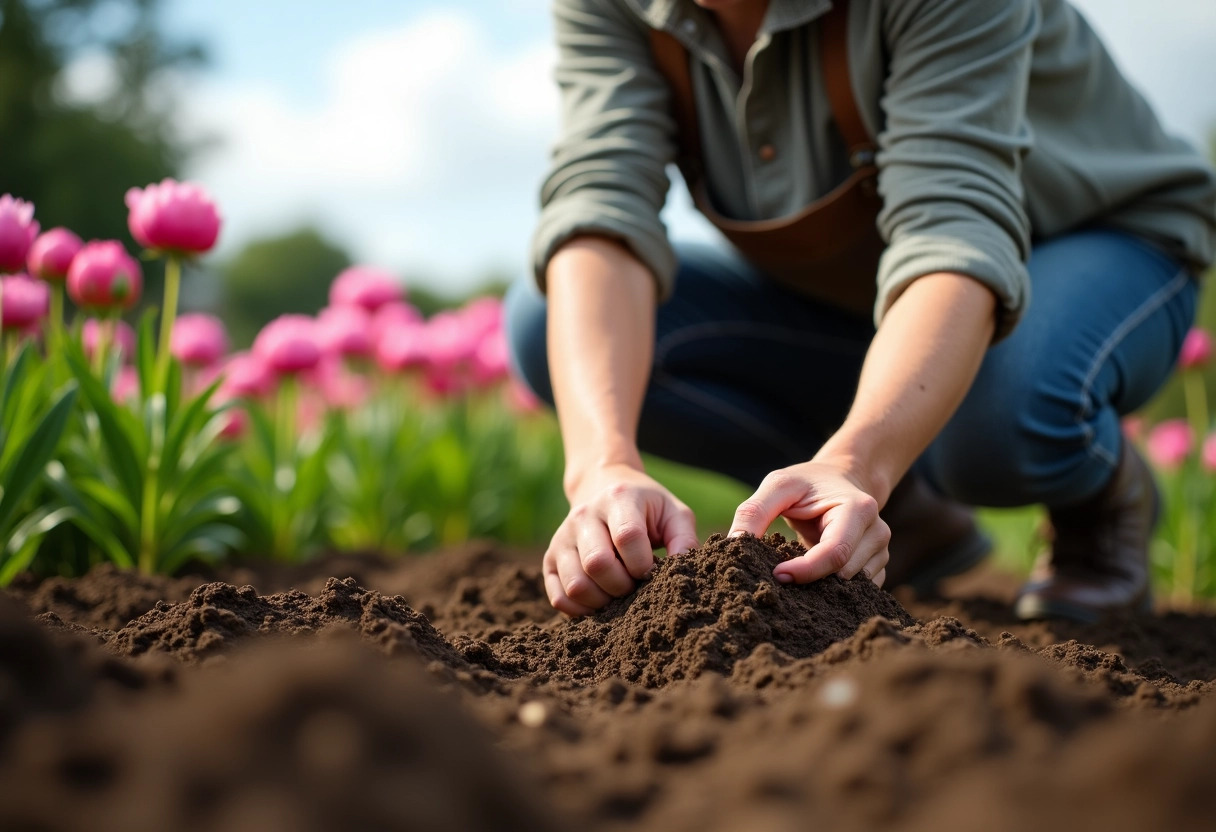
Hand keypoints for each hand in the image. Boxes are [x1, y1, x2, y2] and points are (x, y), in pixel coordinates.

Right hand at [543, 464, 699, 616]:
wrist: (603, 487)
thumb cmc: (646, 507)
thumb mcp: (673, 512)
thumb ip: (684, 539)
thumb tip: (681, 572)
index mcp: (618, 499)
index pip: (627, 538)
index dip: (643, 564)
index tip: (652, 569)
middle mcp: (583, 515)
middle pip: (597, 564)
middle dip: (623, 586)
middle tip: (635, 584)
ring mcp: (562, 537)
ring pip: (576, 585)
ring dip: (602, 601)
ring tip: (618, 592)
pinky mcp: (550, 558)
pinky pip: (559, 597)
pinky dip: (580, 609)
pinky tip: (600, 599)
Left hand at [728, 461, 889, 586]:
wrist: (840, 480)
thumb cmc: (807, 482)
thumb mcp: (778, 485)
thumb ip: (755, 511)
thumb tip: (734, 544)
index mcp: (859, 509)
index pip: (835, 553)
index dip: (805, 571)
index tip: (776, 575)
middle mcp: (877, 532)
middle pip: (843, 574)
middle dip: (810, 581)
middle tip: (778, 575)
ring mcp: (880, 553)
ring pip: (851, 588)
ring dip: (820, 587)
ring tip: (796, 569)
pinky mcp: (876, 568)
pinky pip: (855, 593)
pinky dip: (830, 591)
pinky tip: (812, 577)